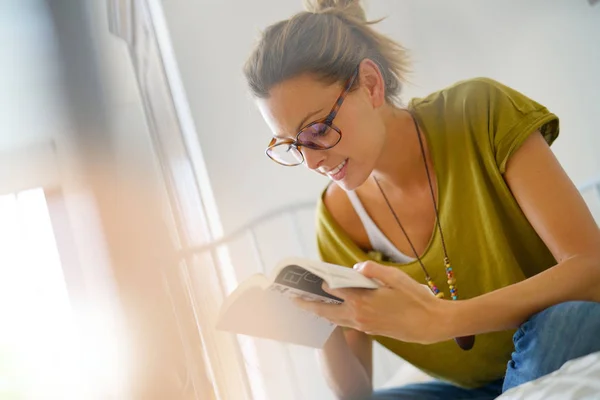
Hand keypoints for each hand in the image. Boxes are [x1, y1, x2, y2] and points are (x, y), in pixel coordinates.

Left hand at [294, 261, 453, 343]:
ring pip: (335, 320)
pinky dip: (335, 317)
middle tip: (293, 299)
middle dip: (308, 304)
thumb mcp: (396, 278)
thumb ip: (373, 270)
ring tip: (306, 306)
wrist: (432, 324)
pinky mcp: (371, 330)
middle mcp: (359, 316)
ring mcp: (365, 325)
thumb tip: (356, 268)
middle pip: (327, 310)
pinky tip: (332, 311)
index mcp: (363, 301)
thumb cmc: (416, 299)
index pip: (334, 290)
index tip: (308, 276)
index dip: (321, 281)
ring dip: (320, 313)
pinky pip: (346, 323)